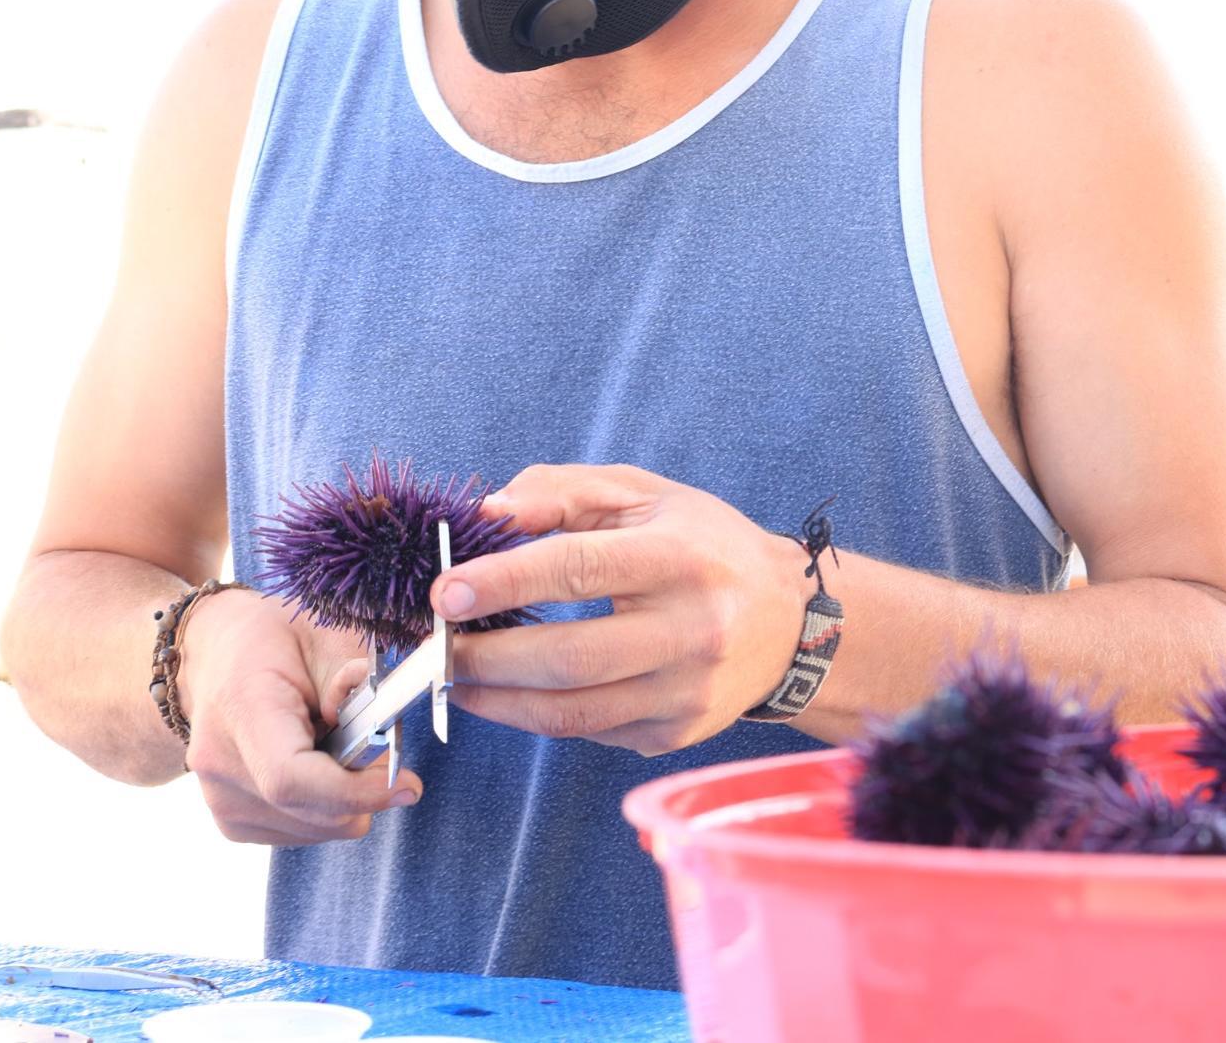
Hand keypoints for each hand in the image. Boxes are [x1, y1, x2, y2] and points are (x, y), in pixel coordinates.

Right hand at [179, 588, 422, 844]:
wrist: (214, 656)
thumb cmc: (273, 639)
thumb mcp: (323, 634)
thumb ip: (357, 678)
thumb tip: (382, 720)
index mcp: (242, 708)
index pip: (291, 778)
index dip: (355, 791)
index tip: (407, 783)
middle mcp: (220, 762)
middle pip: (312, 812)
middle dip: (367, 791)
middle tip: (381, 750)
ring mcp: (221, 799)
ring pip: (316, 830)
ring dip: (348, 799)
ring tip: (336, 747)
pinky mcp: (232, 821)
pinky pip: (302, 833)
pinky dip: (328, 809)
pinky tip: (318, 767)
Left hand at [431, 464, 811, 755]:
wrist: (789, 621)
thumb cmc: (705, 547)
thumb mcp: (644, 496)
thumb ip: (561, 492)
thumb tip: (485, 515)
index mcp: (682, 559)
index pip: (580, 570)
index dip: (505, 582)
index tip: (445, 592)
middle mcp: (693, 631)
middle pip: (569, 658)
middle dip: (485, 658)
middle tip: (436, 646)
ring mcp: (687, 692)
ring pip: (571, 712)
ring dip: (498, 700)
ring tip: (457, 677)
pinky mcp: (677, 733)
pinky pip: (590, 733)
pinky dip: (538, 715)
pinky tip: (512, 694)